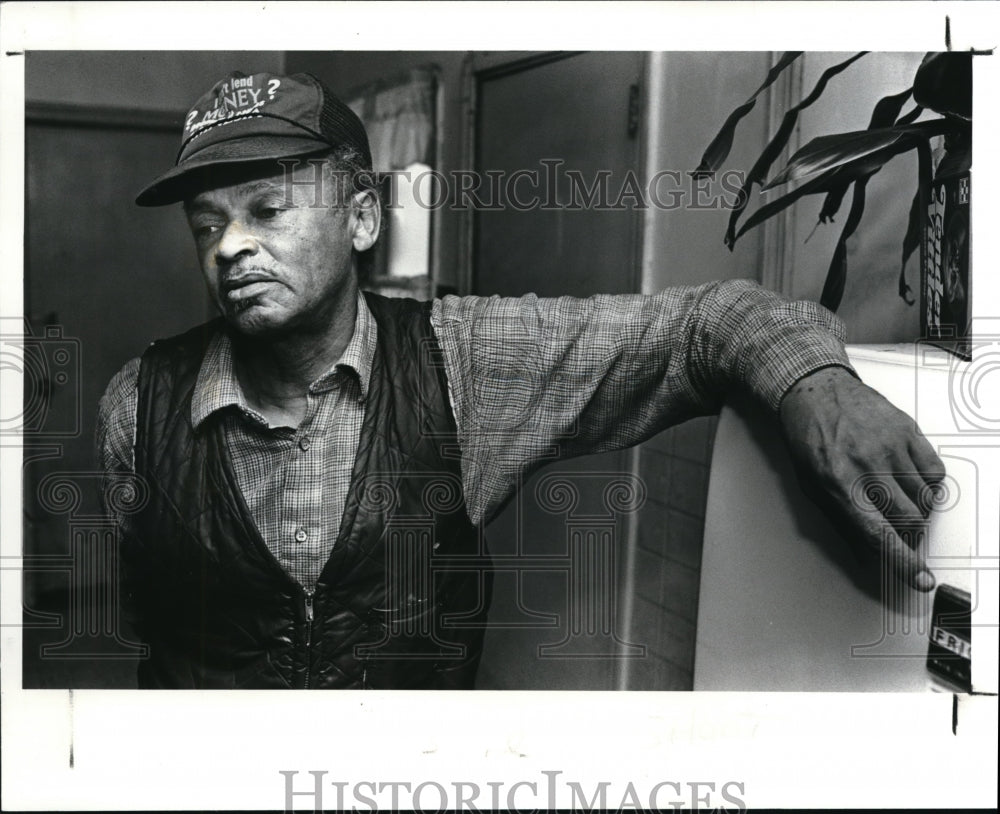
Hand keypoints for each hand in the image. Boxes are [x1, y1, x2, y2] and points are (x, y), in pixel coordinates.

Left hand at [778, 365, 945, 591]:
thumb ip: (842, 522)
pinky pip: (934, 473)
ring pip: (924, 499)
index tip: (921, 578)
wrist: (815, 392)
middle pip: (909, 520)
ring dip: (917, 512)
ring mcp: (891, 447)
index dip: (903, 562)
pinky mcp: (908, 432)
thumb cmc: (808, 439)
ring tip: (898, 502)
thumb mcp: (812, 486)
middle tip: (900, 536)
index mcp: (838, 484)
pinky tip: (911, 483)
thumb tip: (866, 556)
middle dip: (909, 537)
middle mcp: (867, 466)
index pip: (878, 534)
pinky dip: (929, 487)